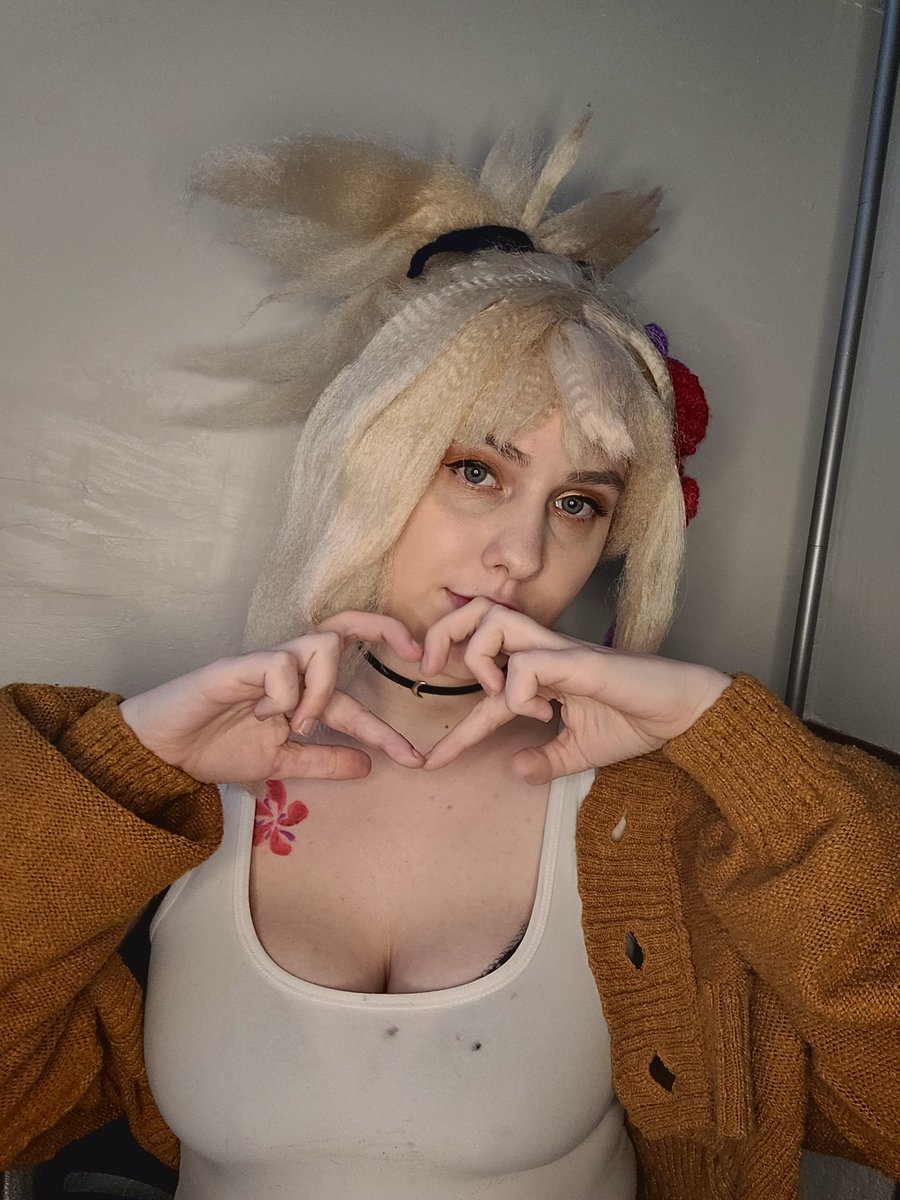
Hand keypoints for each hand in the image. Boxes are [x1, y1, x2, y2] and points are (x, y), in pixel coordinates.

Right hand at [118, 613, 424, 782]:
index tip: (416, 758)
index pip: (354, 692)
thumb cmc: (217, 747)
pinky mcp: (236, 666)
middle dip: (385, 629)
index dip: (387, 726)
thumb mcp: (281, 761)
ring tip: (302, 724)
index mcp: (301, 689)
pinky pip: (279, 664)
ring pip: (320, 645)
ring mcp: (263, 662)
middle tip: (415, 652)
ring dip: (323, 689)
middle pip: (344, 627)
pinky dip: (285, 694)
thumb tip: (368, 767)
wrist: (165, 753)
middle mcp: (288, 667)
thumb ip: (323, 761)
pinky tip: (265, 714)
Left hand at [420, 600, 730, 782]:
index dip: (454, 727)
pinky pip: (529, 663)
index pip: (481, 682)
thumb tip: (516, 771)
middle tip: (432, 674)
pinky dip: (520, 691)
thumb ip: (546, 760)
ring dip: (480, 658)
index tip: (430, 761)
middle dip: (442, 637)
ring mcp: (559, 652)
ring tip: (495, 694)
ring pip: (495, 620)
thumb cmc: (635, 721)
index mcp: (539, 668)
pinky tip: (541, 711)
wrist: (680, 713)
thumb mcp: (579, 751)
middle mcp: (543, 651)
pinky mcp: (579, 661)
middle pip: (476, 612)